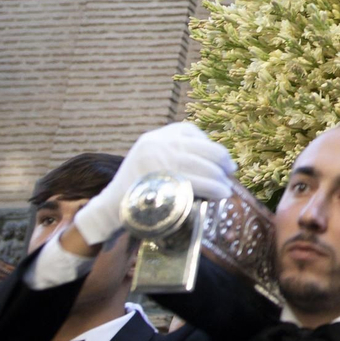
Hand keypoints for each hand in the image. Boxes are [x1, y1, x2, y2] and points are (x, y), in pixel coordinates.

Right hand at [71, 122, 235, 246]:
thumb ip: (176, 154)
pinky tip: (220, 194)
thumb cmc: (138, 188)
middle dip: (220, 162)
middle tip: (230, 174)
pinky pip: (194, 182)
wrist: (110, 209)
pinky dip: (211, 188)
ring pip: (200, 166)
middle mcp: (156, 145)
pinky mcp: (159, 181)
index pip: (189, 131)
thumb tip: (217, 161)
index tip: (223, 159)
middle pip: (200, 149)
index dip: (210, 146)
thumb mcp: (152, 160)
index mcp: (154, 137)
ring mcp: (156, 162)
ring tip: (227, 189)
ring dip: (219, 178)